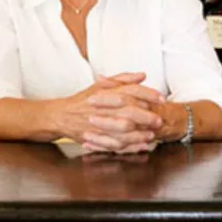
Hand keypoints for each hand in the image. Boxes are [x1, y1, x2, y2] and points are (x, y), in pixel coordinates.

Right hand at [49, 73, 166, 154]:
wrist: (61, 116)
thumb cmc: (83, 100)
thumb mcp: (101, 85)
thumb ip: (123, 79)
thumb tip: (142, 75)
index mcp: (106, 92)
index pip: (131, 90)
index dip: (148, 94)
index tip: (161, 98)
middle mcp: (104, 107)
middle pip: (129, 111)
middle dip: (147, 116)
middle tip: (159, 120)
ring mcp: (99, 124)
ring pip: (124, 129)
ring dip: (140, 133)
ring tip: (152, 135)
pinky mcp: (96, 138)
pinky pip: (116, 144)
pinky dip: (130, 146)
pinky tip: (141, 146)